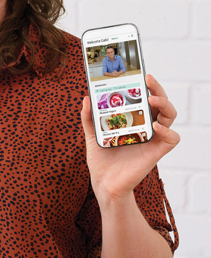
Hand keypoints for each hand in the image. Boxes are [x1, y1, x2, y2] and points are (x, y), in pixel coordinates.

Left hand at [81, 74, 179, 205]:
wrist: (104, 183)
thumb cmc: (102, 159)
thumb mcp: (92, 134)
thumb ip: (88, 117)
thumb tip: (86, 98)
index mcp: (134, 119)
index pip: (146, 97)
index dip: (147, 85)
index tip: (142, 73)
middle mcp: (146, 126)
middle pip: (161, 102)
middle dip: (157, 88)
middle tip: (148, 80)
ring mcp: (153, 138)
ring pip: (170, 115)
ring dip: (165, 104)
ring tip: (152, 99)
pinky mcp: (156, 152)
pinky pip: (172, 139)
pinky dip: (167, 131)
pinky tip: (154, 126)